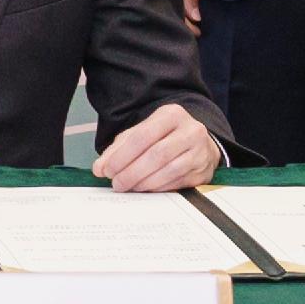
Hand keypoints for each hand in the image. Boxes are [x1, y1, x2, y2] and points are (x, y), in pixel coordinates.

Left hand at [94, 101, 220, 193]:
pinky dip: (158, 188)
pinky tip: (145, 189)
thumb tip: (100, 168)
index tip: (107, 170)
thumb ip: (118, 148)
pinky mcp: (204, 172)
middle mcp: (191, 131)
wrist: (198, 142)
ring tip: (129, 187)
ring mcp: (201, 152)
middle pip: (157, 155)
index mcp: (172, 114)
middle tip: (117, 184)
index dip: (122, 156)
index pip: (142, 136)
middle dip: (132, 172)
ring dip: (144, 183)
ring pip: (169, 171)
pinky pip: (177, 183)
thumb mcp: (142, 132)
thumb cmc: (165, 137)